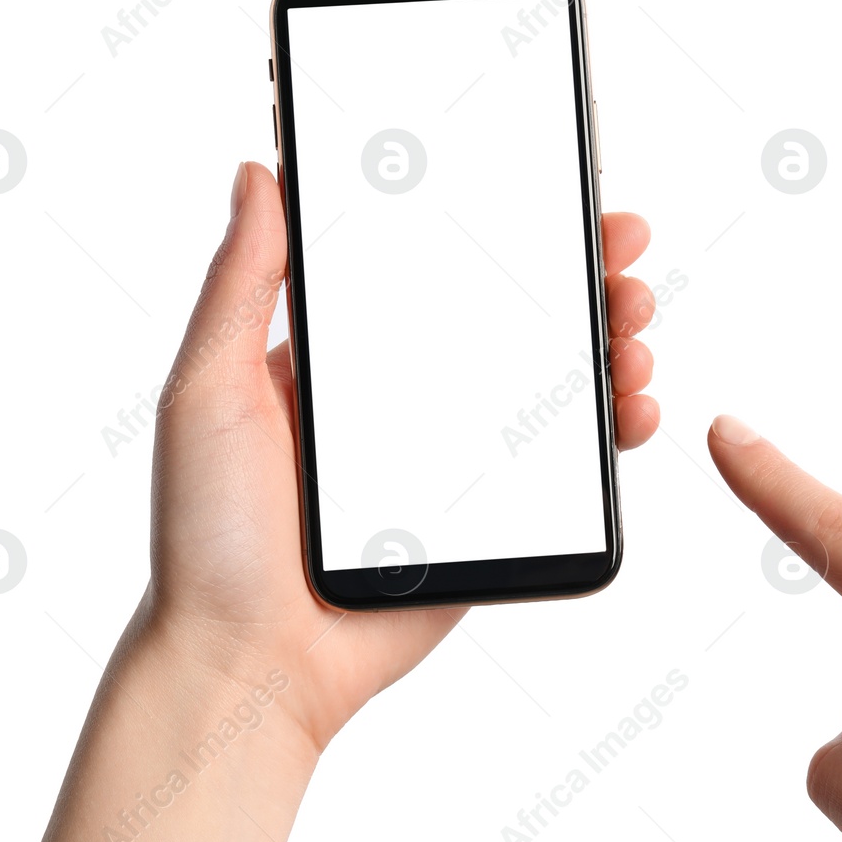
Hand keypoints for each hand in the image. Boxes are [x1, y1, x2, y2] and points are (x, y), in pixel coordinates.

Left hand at [21, 161, 657, 841]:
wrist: (249, 667)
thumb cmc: (209, 535)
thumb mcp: (208, 388)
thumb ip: (241, 283)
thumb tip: (258, 174)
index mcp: (342, 362)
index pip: (432, 271)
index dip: (493, 227)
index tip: (544, 189)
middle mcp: (403, 404)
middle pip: (508, 321)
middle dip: (575, 277)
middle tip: (619, 246)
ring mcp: (448, 462)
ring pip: (546, 388)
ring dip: (604, 345)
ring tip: (633, 324)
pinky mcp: (484, 522)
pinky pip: (558, 471)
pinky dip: (607, 434)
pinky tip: (630, 405)